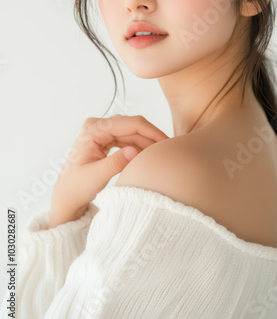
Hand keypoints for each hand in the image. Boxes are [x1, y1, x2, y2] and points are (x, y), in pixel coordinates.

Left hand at [49, 114, 168, 227]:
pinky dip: (139, 146)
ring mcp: (102, 131)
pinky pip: (128, 138)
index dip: (150, 130)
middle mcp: (97, 125)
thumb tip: (135, 151)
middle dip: (151, 136)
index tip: (166, 141)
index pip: (128, 123)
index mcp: (92, 129)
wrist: (67, 195)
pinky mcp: (106, 138)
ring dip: (146, 142)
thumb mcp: (96, 177)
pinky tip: (148, 155)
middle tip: (168, 149)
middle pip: (132, 125)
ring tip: (160, 154)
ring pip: (132, 132)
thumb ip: (115, 163)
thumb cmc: (76, 187)